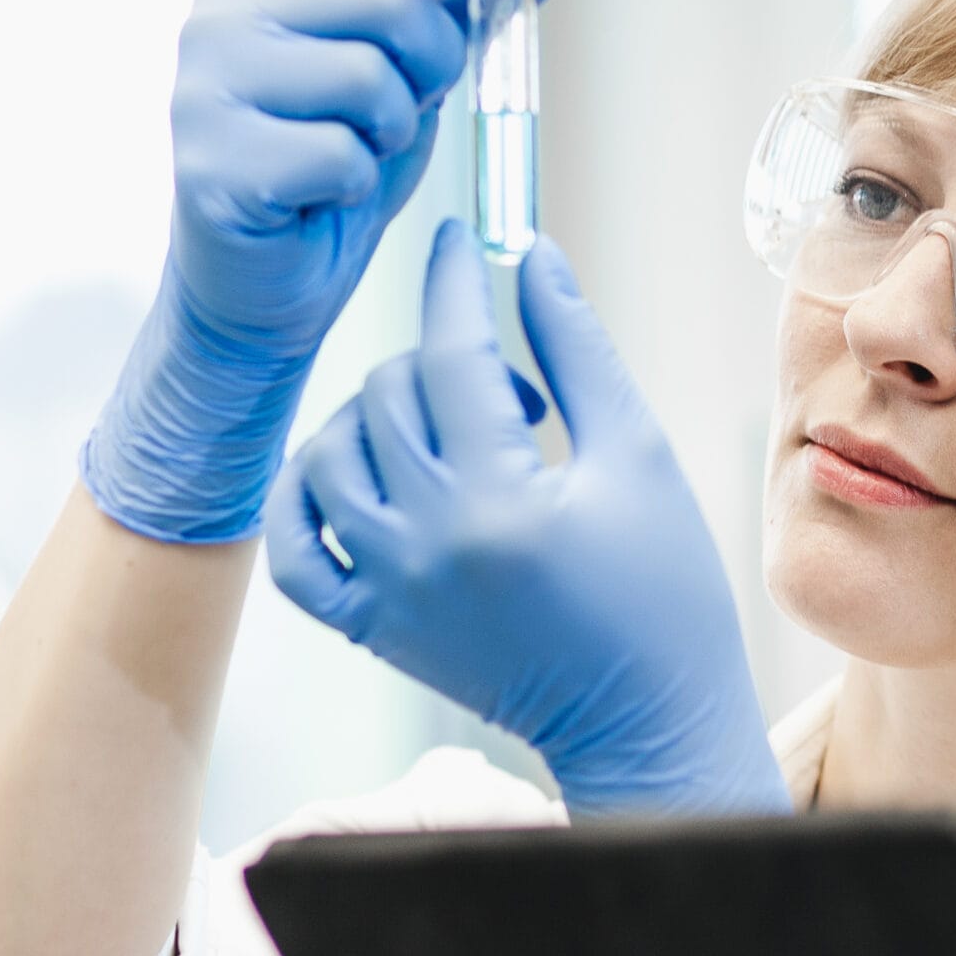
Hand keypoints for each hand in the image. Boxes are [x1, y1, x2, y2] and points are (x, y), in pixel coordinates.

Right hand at [83, 0, 571, 542]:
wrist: (261, 289)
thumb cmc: (332, 172)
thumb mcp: (401, 77)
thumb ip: (443, 13)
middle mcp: (219, 10)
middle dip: (432, 62)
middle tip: (408, 110)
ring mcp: (203, 84)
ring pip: (367, 78)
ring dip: (390, 131)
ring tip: (352, 156)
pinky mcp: (210, 161)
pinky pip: (339, 156)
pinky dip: (355, 186)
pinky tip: (318, 199)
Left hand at [265, 222, 788, 814]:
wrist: (643, 716)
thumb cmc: (662, 590)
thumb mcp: (635, 455)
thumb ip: (575, 350)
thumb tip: (529, 256)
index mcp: (499, 502)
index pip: (452, 355)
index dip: (454, 281)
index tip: (459, 239)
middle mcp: (424, 546)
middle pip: (388, 395)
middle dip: (443, 362)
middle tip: (512, 393)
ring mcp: (385, 590)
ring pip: (328, 454)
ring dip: (378, 417)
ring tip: (450, 437)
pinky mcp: (369, 626)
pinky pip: (292, 548)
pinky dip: (307, 497)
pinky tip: (359, 476)